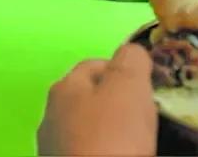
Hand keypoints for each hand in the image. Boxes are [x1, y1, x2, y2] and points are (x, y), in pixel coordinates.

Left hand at [37, 42, 157, 156]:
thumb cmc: (111, 137)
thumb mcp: (128, 86)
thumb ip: (131, 60)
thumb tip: (132, 51)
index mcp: (64, 87)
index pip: (94, 65)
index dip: (122, 70)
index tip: (146, 85)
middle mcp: (51, 116)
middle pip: (89, 99)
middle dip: (115, 103)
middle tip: (145, 116)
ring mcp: (53, 148)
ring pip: (86, 130)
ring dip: (109, 132)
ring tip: (136, 144)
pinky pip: (88, 153)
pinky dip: (103, 153)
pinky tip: (120, 156)